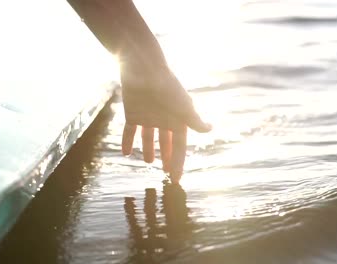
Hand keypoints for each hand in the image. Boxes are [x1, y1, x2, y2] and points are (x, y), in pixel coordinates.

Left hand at [120, 64, 210, 183]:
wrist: (144, 68)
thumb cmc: (167, 87)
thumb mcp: (183, 107)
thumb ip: (195, 121)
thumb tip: (210, 130)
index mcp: (178, 119)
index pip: (180, 146)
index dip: (178, 162)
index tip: (176, 179)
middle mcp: (164, 119)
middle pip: (166, 143)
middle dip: (167, 158)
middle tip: (165, 174)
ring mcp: (148, 116)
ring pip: (148, 138)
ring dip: (148, 150)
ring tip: (148, 162)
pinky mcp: (132, 113)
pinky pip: (130, 131)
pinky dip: (128, 141)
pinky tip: (126, 153)